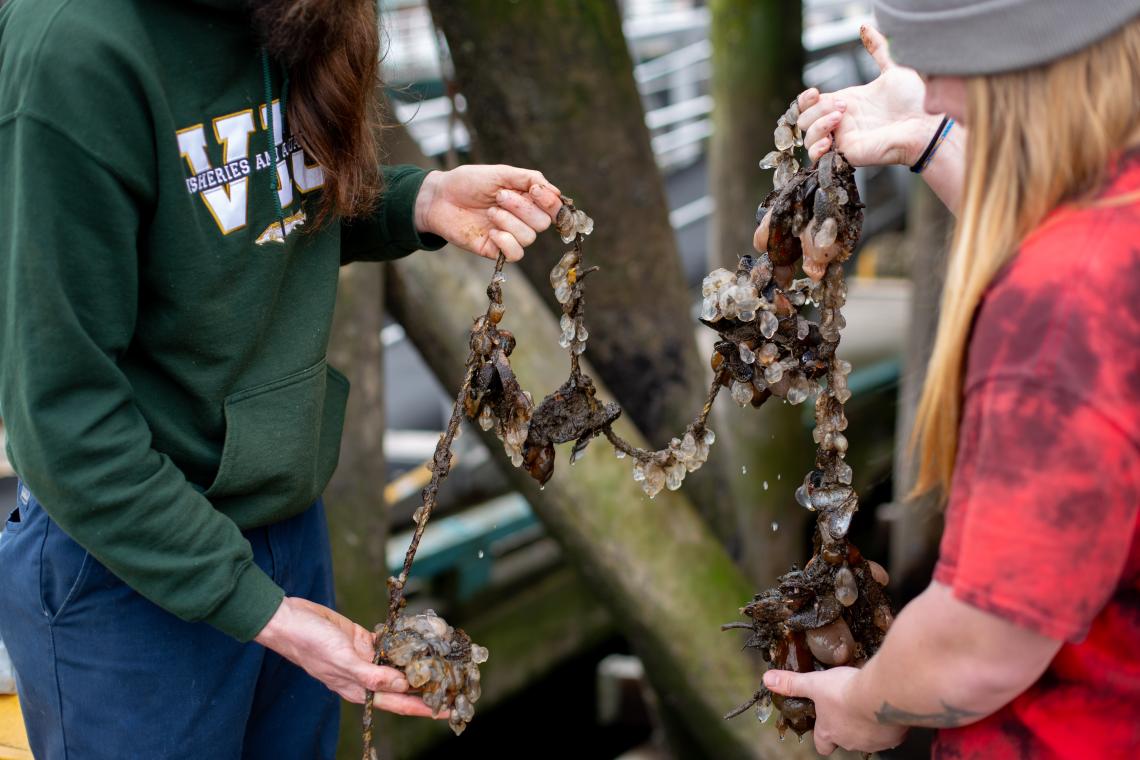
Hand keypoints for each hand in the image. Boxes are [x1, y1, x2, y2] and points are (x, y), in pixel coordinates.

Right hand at [254, 597, 442, 717]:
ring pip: (398, 664)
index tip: (447, 710)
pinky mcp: (361, 639)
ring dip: (418, 664)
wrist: (288, 619)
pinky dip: (402, 641)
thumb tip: (401, 685)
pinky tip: (418, 637)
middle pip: (403, 686)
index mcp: (359, 688)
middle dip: (427, 687)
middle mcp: (365, 676)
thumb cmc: (309, 643)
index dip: (424, 708)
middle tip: (455, 684)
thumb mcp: (342, 660)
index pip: (399, 703)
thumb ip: (371, 674)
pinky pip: (388, 643)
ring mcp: (364, 657)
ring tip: (444, 662)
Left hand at [414, 164, 562, 261]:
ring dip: (509, 221)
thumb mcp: (501, 172)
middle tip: (499, 196)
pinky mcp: (496, 251)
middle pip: (543, 223)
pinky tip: (490, 232)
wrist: (440, 198)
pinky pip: (515, 254)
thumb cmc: (468, 182)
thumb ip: (528, 178)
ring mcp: (509, 236)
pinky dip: (505, 242)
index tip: (534, 190)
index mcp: (527, 199)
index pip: (553, 207)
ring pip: (529, 238)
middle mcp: (522, 219)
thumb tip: (555, 191)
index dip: (550, 202)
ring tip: (489, 211)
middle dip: (523, 208)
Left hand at [763, 667, 905, 755]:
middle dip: (845, 726)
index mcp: (829, 731)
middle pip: (845, 740)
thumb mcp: (814, 683)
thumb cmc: (846, 691)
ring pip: (868, 737)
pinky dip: (887, 722)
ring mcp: (872, 742)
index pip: (822, 744)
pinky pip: (889, 732)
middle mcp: (849, 741)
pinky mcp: (893, 737)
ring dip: (867, 724)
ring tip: (867, 703)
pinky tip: (885, 705)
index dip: (821, 735)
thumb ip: (792, 683)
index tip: (823, 724)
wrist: (880, 695)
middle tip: (848, 707)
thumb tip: (768, 680)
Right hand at [797, 26, 941, 165]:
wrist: (927, 122)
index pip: (810, 104)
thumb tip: (865, 26)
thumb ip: (878, 48)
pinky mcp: (847, 154)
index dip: (806, 99)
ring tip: (840, 117)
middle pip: (804, 119)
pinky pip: (817, 158)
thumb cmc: (916, 99)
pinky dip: (816, 148)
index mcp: (846, 103)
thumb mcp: (893, 67)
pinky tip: (830, 139)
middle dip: (816, 110)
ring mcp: (843, 139)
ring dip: (818, 125)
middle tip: (843, 105)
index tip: (816, 92)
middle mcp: (841, 122)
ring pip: (807, 137)